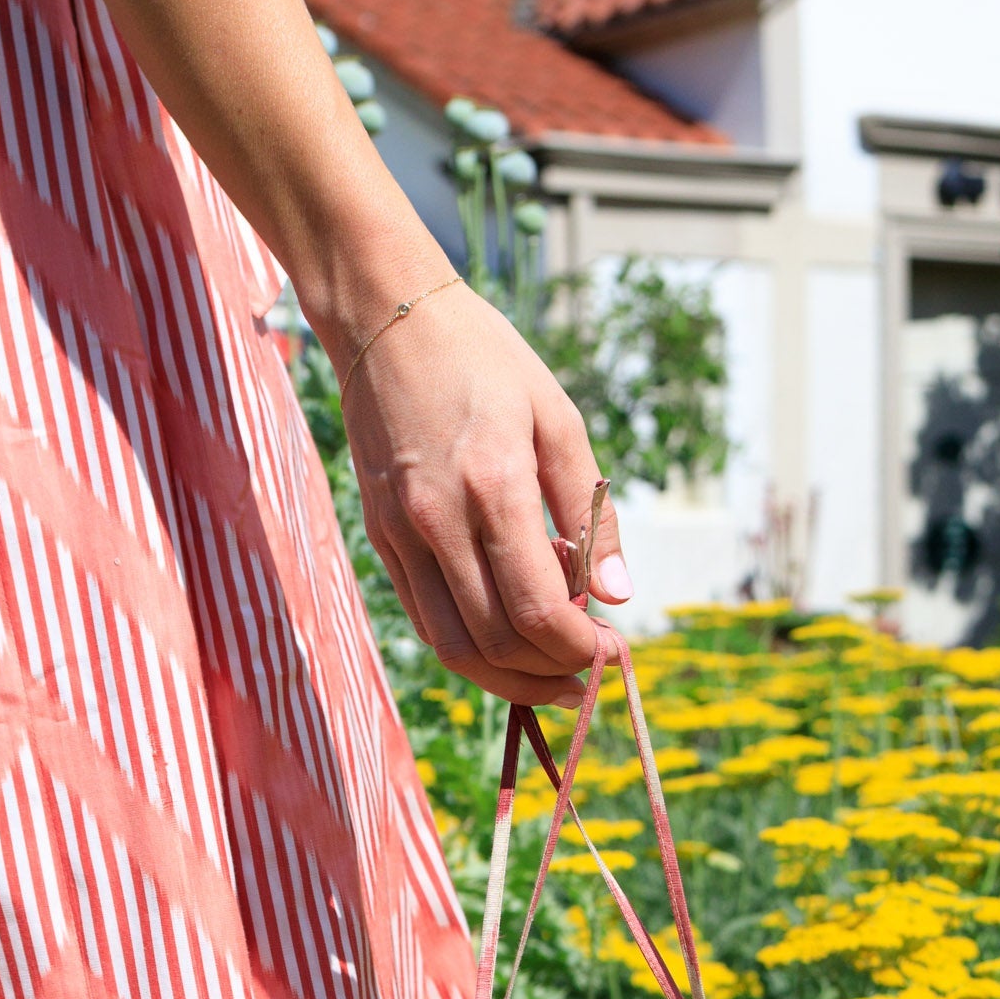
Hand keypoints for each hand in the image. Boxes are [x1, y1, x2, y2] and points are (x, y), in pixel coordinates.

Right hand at [337, 284, 630, 708]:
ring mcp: (400, 534)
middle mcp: (439, 521)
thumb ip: (591, 512)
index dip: (580, 649)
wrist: (385, 320)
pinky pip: (423, 620)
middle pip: (496, 644)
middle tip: (588, 671)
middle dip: (549, 674)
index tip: (610, 650)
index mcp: (494, 486)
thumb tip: (619, 595)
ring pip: (452, 647)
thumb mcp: (558, 419)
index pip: (537, 611)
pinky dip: (468, 646)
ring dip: (507, 678)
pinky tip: (503, 635)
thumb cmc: (485, 360)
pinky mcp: (380, 538)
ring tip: (550, 671)